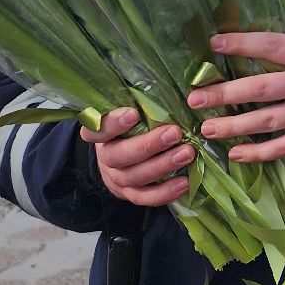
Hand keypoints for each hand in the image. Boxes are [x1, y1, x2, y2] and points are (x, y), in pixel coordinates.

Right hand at [79, 107, 194, 206]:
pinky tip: (185, 182)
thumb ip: (142, 103)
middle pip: (118, 156)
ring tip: (187, 154)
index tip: (133, 114)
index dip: (112, 123)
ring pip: (134, 177)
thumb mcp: (133, 111)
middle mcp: (106, 157)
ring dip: (162, 166)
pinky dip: (165, 192)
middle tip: (175, 133)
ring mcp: (117, 178)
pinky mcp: (131, 194)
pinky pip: (145, 198)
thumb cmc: (135, 126)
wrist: (126, 158)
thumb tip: (170, 87)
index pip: (96, 129)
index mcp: (101, 133)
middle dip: (148, 145)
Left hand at [189, 32, 284, 161]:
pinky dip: (259, 153)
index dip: (242, 44)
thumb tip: (268, 51)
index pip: (272, 46)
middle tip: (194, 99)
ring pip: (267, 120)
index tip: (213, 45)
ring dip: (233, 126)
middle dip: (223, 94)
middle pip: (261, 88)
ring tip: (206, 129)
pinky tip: (237, 155)